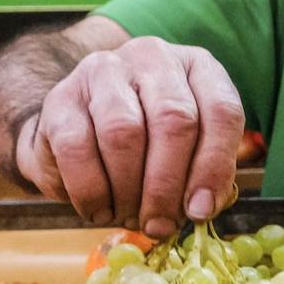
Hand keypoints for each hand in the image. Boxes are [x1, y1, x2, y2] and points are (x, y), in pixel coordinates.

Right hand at [18, 37, 246, 237]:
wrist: (77, 132)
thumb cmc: (147, 145)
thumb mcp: (188, 152)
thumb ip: (204, 176)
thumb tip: (200, 208)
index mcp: (197, 68)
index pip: (222, 111)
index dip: (214, 167)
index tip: (200, 210)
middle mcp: (153, 58)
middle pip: (174, 121)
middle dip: (168, 186)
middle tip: (161, 225)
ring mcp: (104, 71)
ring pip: (125, 133)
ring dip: (129, 190)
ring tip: (129, 217)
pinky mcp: (61, 97)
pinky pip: (78, 149)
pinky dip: (92, 191)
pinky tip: (99, 209)